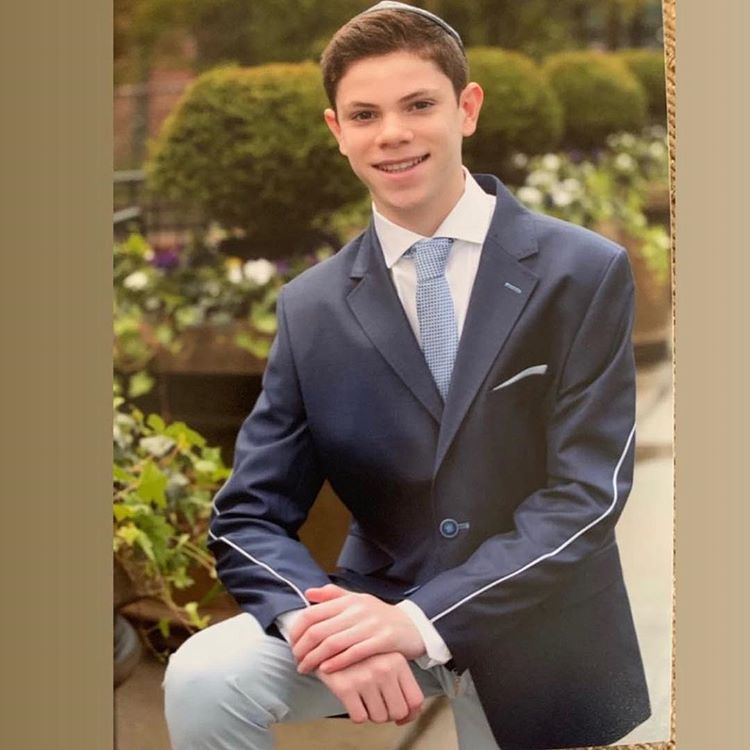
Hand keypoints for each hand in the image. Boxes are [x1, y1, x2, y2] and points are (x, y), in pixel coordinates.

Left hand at [291, 584, 424, 673]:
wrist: (413, 625)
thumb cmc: (380, 615)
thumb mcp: (358, 600)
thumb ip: (333, 595)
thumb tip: (308, 593)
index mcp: (348, 600)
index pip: (312, 613)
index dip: (297, 631)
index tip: (292, 645)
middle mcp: (357, 610)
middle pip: (319, 630)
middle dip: (302, 649)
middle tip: (297, 661)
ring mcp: (370, 624)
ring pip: (334, 643)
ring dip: (315, 658)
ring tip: (306, 669)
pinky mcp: (383, 640)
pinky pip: (355, 652)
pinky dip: (337, 662)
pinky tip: (326, 670)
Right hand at [316, 651, 423, 724]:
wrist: (326, 641)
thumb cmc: (360, 654)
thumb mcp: (385, 658)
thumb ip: (401, 682)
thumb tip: (409, 715)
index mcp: (398, 660)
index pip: (415, 699)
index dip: (409, 714)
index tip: (401, 717)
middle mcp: (384, 668)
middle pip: (398, 712)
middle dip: (388, 713)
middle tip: (379, 705)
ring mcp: (365, 677)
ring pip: (379, 717)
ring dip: (372, 714)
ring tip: (364, 699)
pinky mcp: (345, 686)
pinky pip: (360, 717)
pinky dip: (357, 714)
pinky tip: (353, 700)